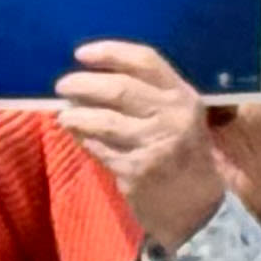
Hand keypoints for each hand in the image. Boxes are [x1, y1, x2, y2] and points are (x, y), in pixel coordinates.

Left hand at [54, 39, 230, 251]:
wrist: (198, 208)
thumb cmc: (182, 154)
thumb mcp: (178, 117)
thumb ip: (147, 95)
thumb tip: (94, 76)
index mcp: (183, 96)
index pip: (145, 61)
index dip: (110, 52)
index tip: (81, 54)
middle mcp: (172, 116)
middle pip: (120, 89)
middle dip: (84, 84)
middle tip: (63, 85)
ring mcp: (155, 145)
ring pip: (104, 121)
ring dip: (77, 115)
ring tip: (65, 115)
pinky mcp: (137, 171)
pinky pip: (100, 149)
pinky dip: (84, 140)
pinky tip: (77, 136)